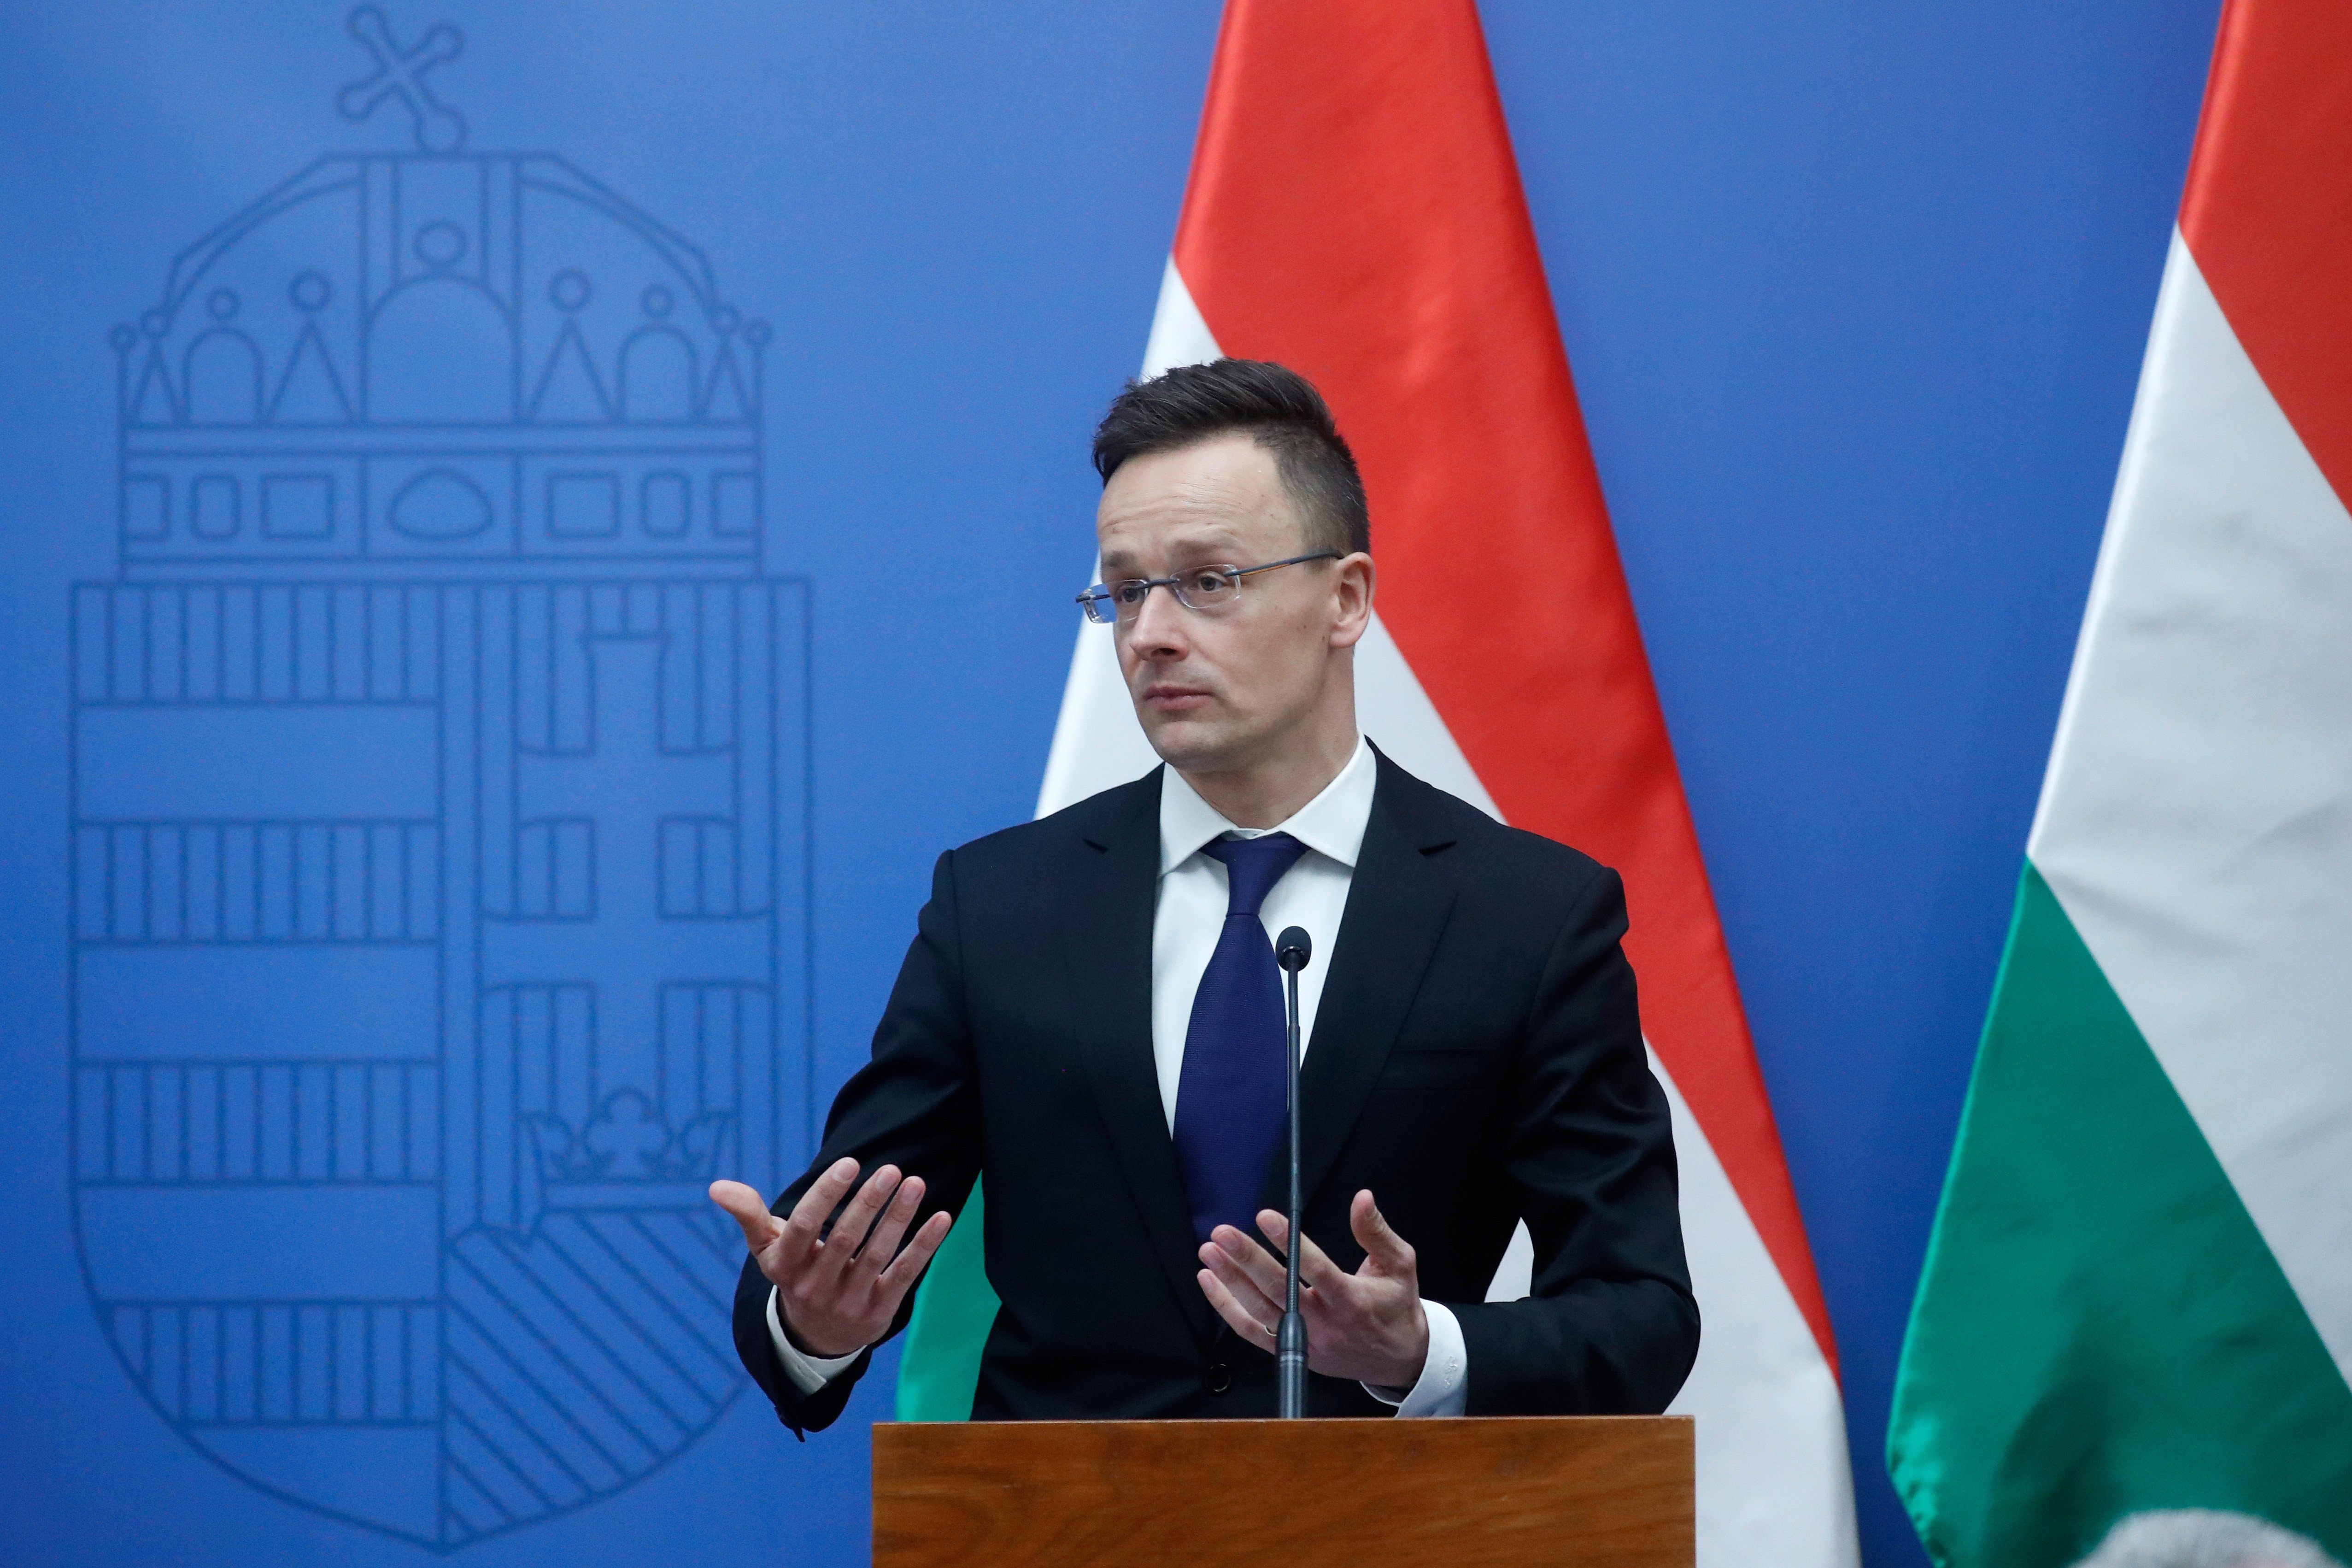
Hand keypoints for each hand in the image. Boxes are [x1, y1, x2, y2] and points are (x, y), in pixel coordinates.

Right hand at [709, 1160, 952, 1358]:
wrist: (815, 1335)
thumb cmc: (795, 1272)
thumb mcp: (767, 1248)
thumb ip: (748, 1214)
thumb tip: (716, 1186)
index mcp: (786, 1267)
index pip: (804, 1227)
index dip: (826, 1195)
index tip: (849, 1163)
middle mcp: (814, 1288)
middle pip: (844, 1240)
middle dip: (868, 1203)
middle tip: (890, 1169)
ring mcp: (848, 1302)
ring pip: (877, 1256)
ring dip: (898, 1218)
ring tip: (915, 1182)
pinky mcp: (878, 1311)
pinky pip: (905, 1275)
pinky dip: (924, 1246)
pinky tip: (941, 1217)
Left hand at [1196, 1190, 1429, 1388]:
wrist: (1398, 1361)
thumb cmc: (1397, 1306)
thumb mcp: (1400, 1264)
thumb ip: (1377, 1231)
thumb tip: (1362, 1197)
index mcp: (1352, 1300)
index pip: (1316, 1270)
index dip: (1289, 1244)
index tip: (1265, 1217)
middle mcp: (1325, 1324)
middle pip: (1279, 1291)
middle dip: (1247, 1260)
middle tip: (1223, 1233)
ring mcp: (1305, 1341)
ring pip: (1260, 1312)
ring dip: (1231, 1281)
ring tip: (1209, 1252)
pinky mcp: (1292, 1352)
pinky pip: (1252, 1332)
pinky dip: (1227, 1308)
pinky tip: (1209, 1282)